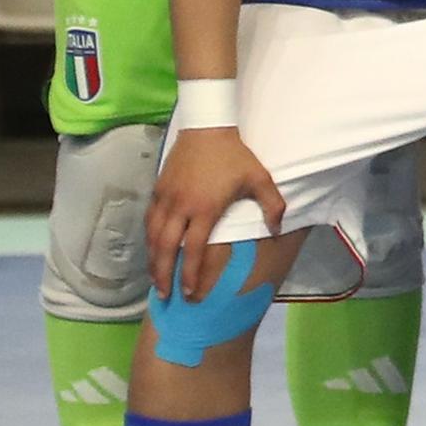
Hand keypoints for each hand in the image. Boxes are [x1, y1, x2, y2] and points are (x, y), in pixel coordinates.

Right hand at [146, 127, 283, 304]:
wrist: (207, 128)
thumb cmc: (235, 156)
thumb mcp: (259, 178)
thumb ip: (272, 205)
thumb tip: (277, 230)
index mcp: (205, 208)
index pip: (194, 250)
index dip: (191, 274)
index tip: (191, 293)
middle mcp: (181, 207)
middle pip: (166, 249)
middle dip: (164, 275)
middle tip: (164, 297)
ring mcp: (166, 199)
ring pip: (153, 237)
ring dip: (153, 261)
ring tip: (156, 280)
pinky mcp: (158, 190)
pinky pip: (149, 221)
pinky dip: (149, 239)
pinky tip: (152, 251)